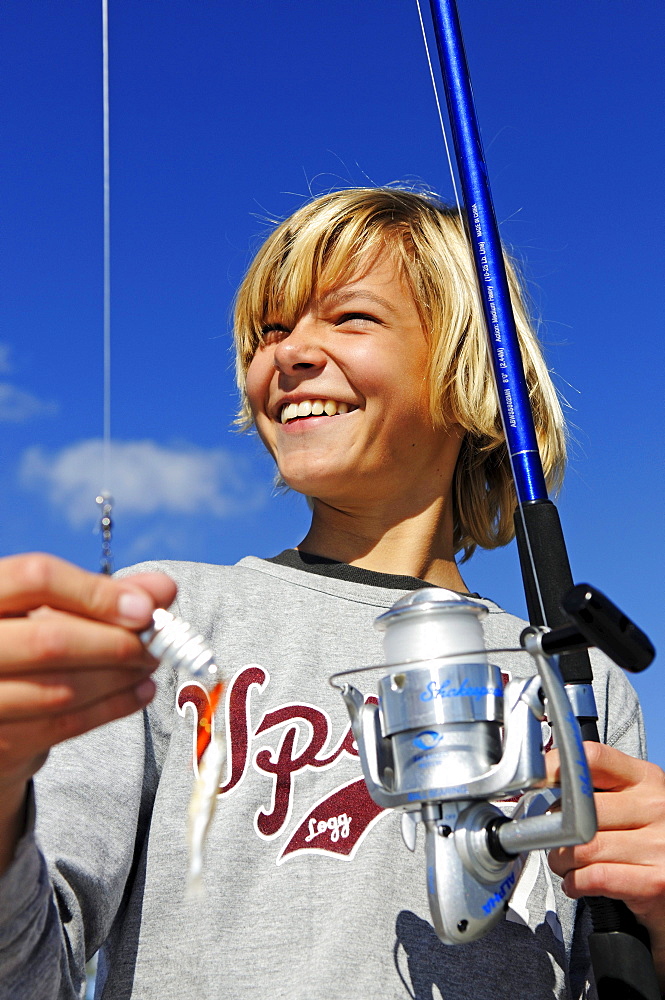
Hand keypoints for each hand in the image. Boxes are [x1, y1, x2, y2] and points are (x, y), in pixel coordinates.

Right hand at [0, 553, 176, 794]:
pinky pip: (63, 724)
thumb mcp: (48, 607)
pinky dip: (112, 707)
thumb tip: (163, 587)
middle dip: (117, 642)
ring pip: (61, 688)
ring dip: (120, 677)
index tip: (146, 608)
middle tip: (158, 642)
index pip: (36, 578)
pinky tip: (140, 692)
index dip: (96, 592)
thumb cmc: (23, 644)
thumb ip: (100, 593)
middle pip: (51, 639)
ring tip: (151, 664)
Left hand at [548, 741, 664, 983]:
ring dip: (562, 861)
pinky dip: (575, 883)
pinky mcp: (655, 881)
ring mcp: (658, 845)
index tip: (539, 780)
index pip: (594, 758)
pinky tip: (577, 883)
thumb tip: (548, 778)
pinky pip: (596, 877)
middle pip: (581, 810)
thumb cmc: (650, 839)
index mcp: (646, 779)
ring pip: (583, 847)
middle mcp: (655, 807)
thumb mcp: (635, 801)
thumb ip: (599, 788)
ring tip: (565, 864)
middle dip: (555, 830)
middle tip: (554, 839)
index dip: (558, 766)